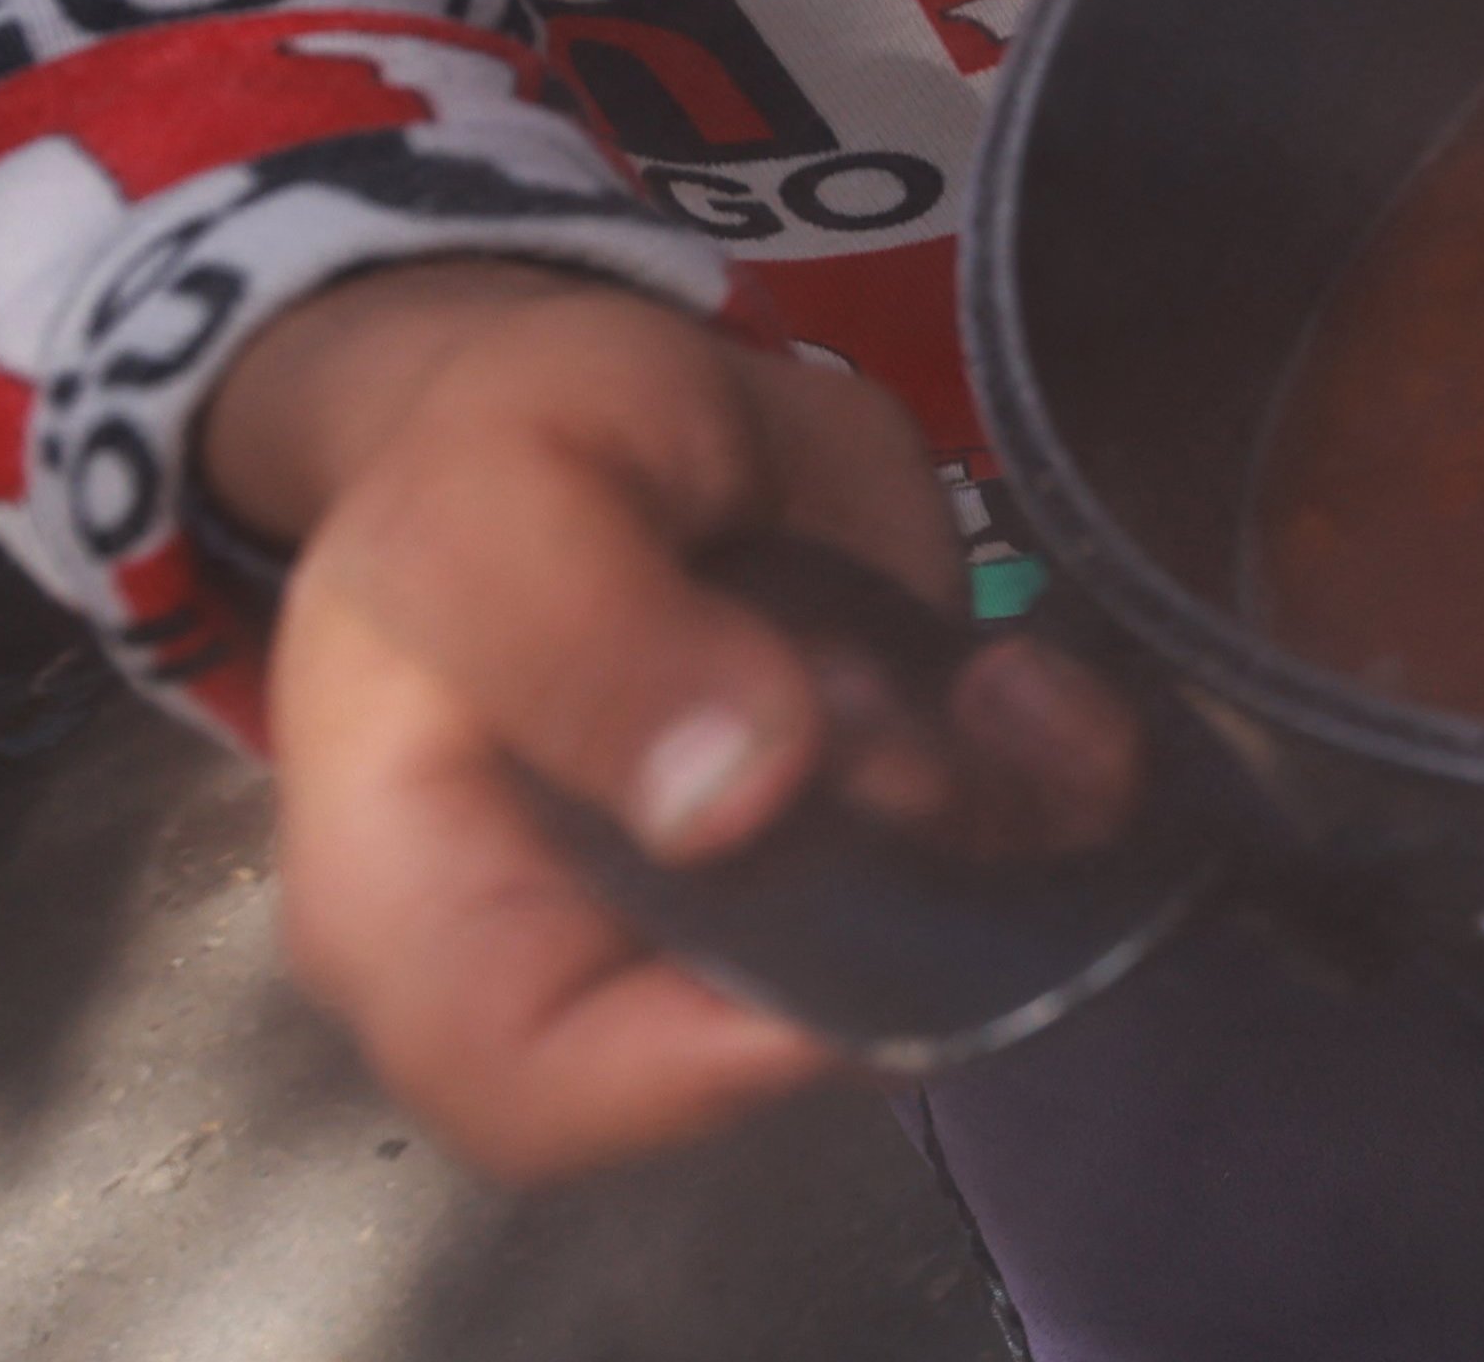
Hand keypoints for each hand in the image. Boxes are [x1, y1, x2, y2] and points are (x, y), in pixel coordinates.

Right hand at [210, 261, 1134, 1175]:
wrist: (598, 397)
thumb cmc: (488, 460)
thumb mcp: (495, 498)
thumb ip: (585, 633)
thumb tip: (730, 798)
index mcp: (423, 906)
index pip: (532, 1086)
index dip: (681, 1075)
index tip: (824, 982)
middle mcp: (598, 941)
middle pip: (767, 1026)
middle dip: (884, 893)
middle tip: (903, 727)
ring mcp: (757, 895)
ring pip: (926, 942)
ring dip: (993, 817)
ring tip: (977, 682)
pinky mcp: (881, 824)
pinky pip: (1008, 849)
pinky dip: (1061, 773)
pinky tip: (1031, 680)